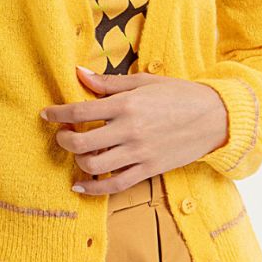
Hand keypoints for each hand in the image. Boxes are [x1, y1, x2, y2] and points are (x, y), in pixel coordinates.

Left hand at [39, 65, 228, 194]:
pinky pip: (115, 185)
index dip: (57, 113)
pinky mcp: (148, 170)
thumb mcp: (144, 81)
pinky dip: (94, 189)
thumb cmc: (179, 95)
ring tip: (77, 152)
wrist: (215, 117)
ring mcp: (139, 153)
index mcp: (126, 105)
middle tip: (62, 134)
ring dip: (78, 161)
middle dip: (63, 139)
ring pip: (94, 166)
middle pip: (81, 142)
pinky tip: (81, 186)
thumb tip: (79, 73)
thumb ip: (109, 83)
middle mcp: (129, 130)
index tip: (46, 114)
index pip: (80, 111)